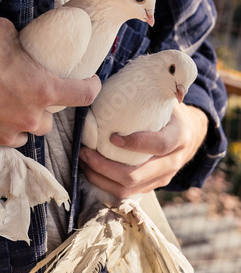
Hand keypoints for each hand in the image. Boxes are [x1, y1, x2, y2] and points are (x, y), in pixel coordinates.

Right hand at [0, 17, 100, 151]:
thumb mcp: (3, 33)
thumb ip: (19, 42)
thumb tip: (18, 43)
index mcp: (43, 90)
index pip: (83, 95)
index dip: (90, 88)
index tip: (89, 84)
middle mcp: (30, 118)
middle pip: (48, 123)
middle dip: (42, 112)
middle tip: (28, 99)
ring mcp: (7, 135)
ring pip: (24, 136)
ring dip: (20, 125)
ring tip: (4, 110)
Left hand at [79, 102, 208, 197]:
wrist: (188, 134)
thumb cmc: (168, 112)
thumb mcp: (166, 99)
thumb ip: (150, 90)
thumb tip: (117, 79)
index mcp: (179, 137)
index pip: (160, 145)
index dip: (136, 143)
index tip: (112, 136)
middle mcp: (173, 162)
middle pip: (136, 176)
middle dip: (105, 167)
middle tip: (85, 152)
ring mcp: (161, 179)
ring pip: (127, 189)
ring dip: (100, 178)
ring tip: (84, 162)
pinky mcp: (150, 187)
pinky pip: (124, 193)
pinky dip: (104, 183)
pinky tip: (90, 170)